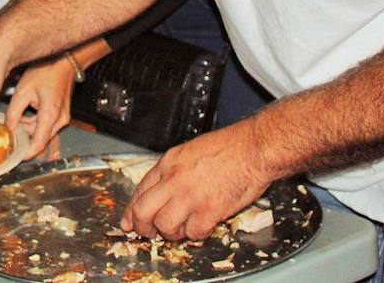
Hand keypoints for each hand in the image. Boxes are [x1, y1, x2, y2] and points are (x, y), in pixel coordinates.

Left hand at [4, 58, 75, 159]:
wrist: (64, 62)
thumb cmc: (46, 72)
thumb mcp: (23, 91)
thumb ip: (14, 113)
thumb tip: (8, 129)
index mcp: (50, 115)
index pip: (38, 144)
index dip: (26, 153)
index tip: (14, 156)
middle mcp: (60, 120)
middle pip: (40, 139)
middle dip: (25, 138)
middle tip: (9, 134)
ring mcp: (63, 118)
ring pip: (42, 132)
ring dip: (29, 129)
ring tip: (18, 116)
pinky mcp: (62, 115)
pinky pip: (47, 126)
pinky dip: (35, 123)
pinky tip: (27, 112)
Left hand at [122, 122, 270, 240]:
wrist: (254, 149)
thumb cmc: (230, 148)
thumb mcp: (191, 152)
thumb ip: (173, 171)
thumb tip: (161, 191)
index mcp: (169, 163)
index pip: (140, 191)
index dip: (132, 211)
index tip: (130, 222)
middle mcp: (174, 179)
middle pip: (143, 211)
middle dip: (143, 227)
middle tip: (149, 233)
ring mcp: (191, 196)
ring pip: (165, 226)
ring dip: (173, 232)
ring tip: (183, 227)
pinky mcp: (209, 210)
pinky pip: (193, 233)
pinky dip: (197, 234)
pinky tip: (203, 225)